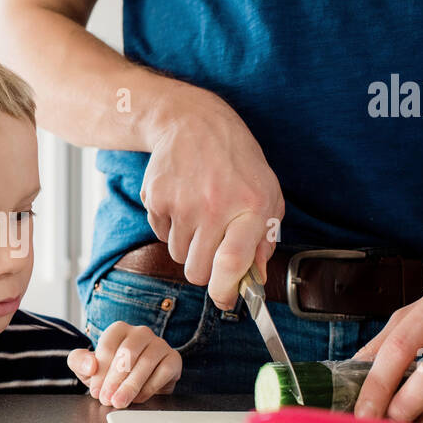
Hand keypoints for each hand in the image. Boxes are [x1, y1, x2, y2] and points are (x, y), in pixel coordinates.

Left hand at [67, 321, 181, 407]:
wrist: (134, 383)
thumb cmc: (110, 371)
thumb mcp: (88, 368)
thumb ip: (80, 362)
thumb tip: (91, 365)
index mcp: (119, 330)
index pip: (108, 345)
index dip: (101, 370)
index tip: (96, 390)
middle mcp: (141, 333)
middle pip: (127, 353)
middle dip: (115, 379)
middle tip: (107, 399)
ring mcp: (159, 344)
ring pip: (146, 363)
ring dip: (131, 386)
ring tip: (120, 402)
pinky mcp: (173, 359)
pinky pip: (163, 372)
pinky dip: (150, 388)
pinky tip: (138, 398)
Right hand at [139, 89, 284, 310]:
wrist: (192, 123)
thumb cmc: (237, 162)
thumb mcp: (267, 194)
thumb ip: (264, 239)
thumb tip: (255, 279)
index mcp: (249, 207)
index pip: (232, 262)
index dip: (226, 290)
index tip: (226, 299)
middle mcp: (213, 206)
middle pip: (197, 271)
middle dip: (204, 271)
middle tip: (213, 251)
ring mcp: (180, 202)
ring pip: (178, 256)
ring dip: (188, 246)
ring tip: (200, 215)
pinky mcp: (156, 198)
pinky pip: (161, 234)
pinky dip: (171, 227)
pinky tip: (183, 201)